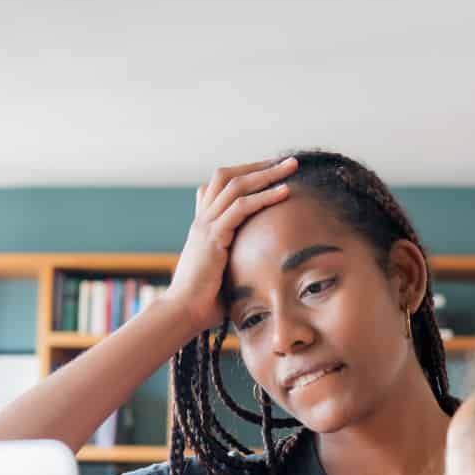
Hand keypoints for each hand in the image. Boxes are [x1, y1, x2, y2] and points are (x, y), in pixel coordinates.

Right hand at [164, 157, 299, 332]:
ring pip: (236, 185)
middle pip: (227, 176)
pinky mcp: (212, 236)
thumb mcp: (225, 276)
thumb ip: (238, 265)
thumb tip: (262, 273)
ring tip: (292, 166)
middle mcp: (202, 220)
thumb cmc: (204, 303)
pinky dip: (264, 196)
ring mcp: (205, 225)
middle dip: (259, 166)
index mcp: (203, 226)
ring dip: (267, 173)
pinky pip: (241, 207)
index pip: (220, 187)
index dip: (245, 175)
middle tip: (287, 161)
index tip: (272, 172)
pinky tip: (285, 192)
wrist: (182, 313)